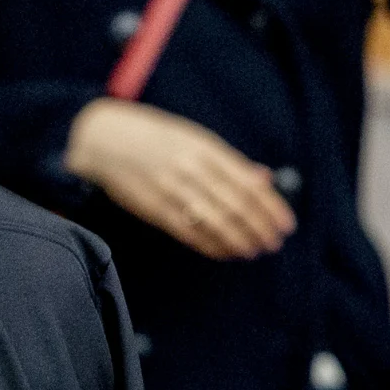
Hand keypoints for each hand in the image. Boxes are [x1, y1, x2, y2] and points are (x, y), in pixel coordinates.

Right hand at [66, 98, 295, 260]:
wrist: (103, 139)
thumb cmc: (153, 136)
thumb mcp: (193, 137)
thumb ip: (228, 160)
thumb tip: (263, 179)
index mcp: (205, 147)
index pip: (248, 183)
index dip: (270, 207)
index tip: (286, 223)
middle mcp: (191, 168)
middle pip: (236, 205)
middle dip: (260, 228)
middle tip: (274, 243)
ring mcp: (172, 190)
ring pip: (216, 222)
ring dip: (239, 240)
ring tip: (255, 250)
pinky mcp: (155, 209)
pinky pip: (190, 233)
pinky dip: (212, 245)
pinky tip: (226, 252)